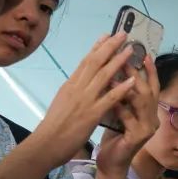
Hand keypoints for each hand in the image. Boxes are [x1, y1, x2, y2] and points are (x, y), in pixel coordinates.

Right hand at [31, 33, 135, 166]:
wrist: (45, 144)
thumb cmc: (52, 127)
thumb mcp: (62, 102)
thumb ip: (72, 91)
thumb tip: (79, 81)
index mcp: (70, 85)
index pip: (85, 61)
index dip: (97, 47)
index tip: (107, 35)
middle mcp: (77, 88)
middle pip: (95, 62)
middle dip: (110, 46)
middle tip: (123, 34)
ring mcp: (84, 100)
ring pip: (103, 76)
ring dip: (118, 61)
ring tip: (130, 50)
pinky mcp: (91, 114)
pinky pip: (109, 99)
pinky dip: (121, 88)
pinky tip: (132, 80)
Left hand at [95, 57, 160, 175]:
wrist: (111, 162)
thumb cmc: (114, 136)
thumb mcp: (120, 111)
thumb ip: (123, 96)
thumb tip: (118, 71)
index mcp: (149, 111)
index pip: (152, 86)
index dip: (149, 70)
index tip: (143, 52)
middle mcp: (153, 118)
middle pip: (149, 90)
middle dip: (137, 72)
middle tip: (126, 56)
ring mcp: (148, 128)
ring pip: (142, 102)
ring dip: (128, 86)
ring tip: (115, 72)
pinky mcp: (138, 138)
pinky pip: (129, 117)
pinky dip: (119, 106)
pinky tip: (110, 98)